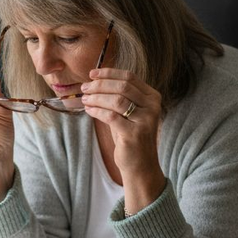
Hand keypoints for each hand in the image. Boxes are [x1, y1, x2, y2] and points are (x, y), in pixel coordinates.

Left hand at [80, 68, 166, 209]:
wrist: (140, 164)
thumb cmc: (130, 136)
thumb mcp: (128, 112)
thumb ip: (118, 96)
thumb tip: (94, 81)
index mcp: (152, 97)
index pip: (129, 77)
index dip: (109, 73)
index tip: (92, 74)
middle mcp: (152, 106)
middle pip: (122, 87)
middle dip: (100, 85)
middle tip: (84, 87)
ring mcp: (145, 120)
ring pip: (117, 100)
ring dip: (97, 97)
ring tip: (85, 99)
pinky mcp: (134, 133)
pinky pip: (111, 116)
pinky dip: (97, 111)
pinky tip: (88, 110)